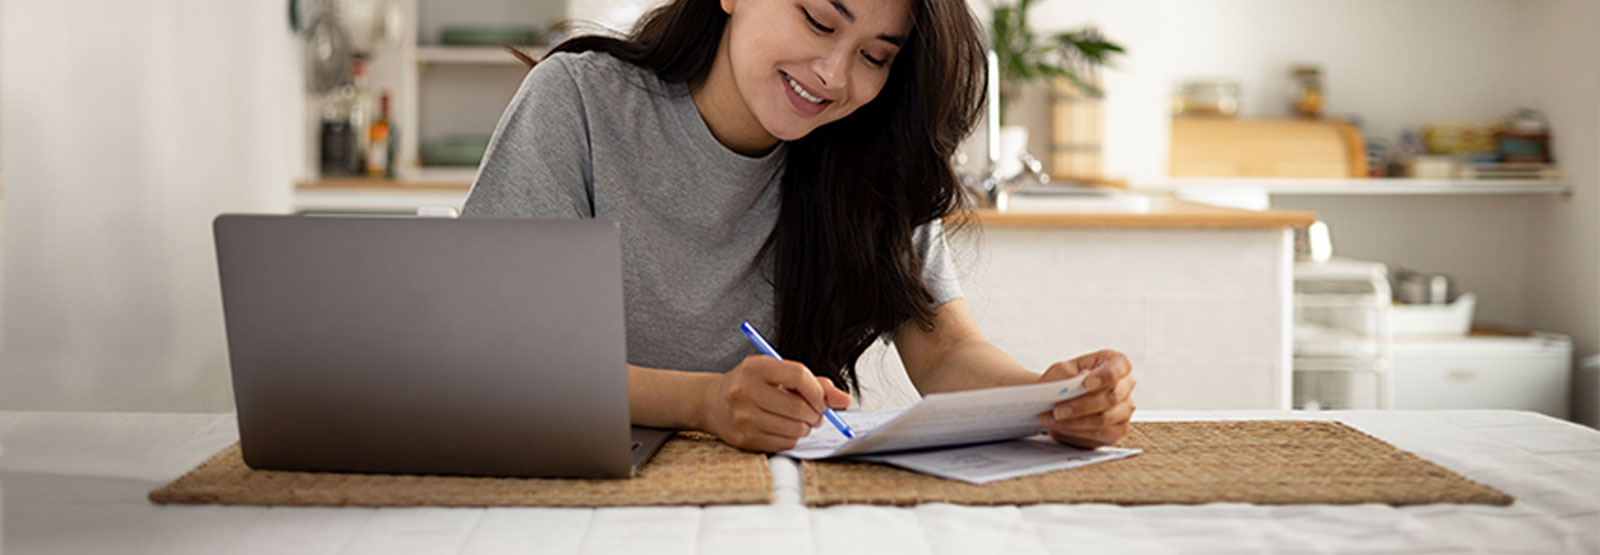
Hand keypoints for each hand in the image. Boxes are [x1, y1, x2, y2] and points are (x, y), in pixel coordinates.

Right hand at [699, 355, 851, 451]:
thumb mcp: (778, 374)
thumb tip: (843, 400)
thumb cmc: (753, 385)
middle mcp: (746, 391)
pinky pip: (785, 444)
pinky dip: (792, 439)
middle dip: (815, 414)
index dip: (817, 391)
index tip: (822, 400)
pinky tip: (783, 429)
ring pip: (796, 429)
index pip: (798, 376)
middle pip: (799, 407)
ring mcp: (743, 417)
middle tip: (813, 413)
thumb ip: (814, 383)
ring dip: (804, 427)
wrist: (714, 402)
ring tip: (797, 420)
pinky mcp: (744, 439)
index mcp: (756, 367)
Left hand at [1035, 349, 1135, 447]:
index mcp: (1115, 362)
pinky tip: (1060, 426)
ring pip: (1104, 419)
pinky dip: (1076, 431)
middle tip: (1057, 410)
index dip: (1106, 375)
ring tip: (1050, 419)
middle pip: (1111, 397)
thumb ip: (1069, 374)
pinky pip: (1100, 433)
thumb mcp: (1060, 371)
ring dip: (1074, 421)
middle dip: (1081, 405)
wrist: (1056, 401)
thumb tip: (1080, 382)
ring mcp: (1125, 409)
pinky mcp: (1118, 429)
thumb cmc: (1062, 381)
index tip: (1087, 384)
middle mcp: (1126, 385)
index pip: (1120, 366)